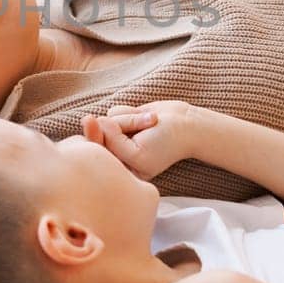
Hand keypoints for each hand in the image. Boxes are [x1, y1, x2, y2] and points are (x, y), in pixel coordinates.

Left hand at [81, 100, 200, 179]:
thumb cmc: (166, 144)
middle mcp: (116, 154)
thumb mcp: (137, 153)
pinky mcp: (124, 121)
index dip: (99, 139)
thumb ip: (111, 142)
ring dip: (128, 119)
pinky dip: (130, 111)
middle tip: (141, 128)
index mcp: (119, 171)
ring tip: (149, 124)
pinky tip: (147, 117)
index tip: (106, 128)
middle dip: (118, 127)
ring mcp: (119, 137)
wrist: (189, 125)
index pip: (95, 155)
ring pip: (107, 120)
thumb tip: (95, 120)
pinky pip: (115, 111)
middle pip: (98, 136)